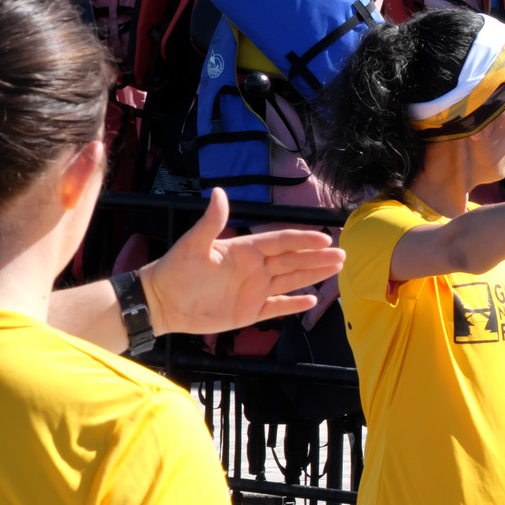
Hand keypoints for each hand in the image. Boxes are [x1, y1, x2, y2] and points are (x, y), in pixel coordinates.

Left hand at [139, 186, 344, 335]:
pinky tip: (312, 300)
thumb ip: (211, 221)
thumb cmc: (175, 271)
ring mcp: (254, 291)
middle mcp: (254, 269)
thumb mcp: (193, 244)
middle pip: (293, 261)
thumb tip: (221, 193)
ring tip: (337, 269)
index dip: (302, 240)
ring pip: (291, 281)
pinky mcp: (250, 312)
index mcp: (244, 250)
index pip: (280, 242)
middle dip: (318, 257)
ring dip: (313, 275)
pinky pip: (278, 307)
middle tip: (343, 254)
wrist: (161, 302)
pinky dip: (294, 305)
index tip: (325, 238)